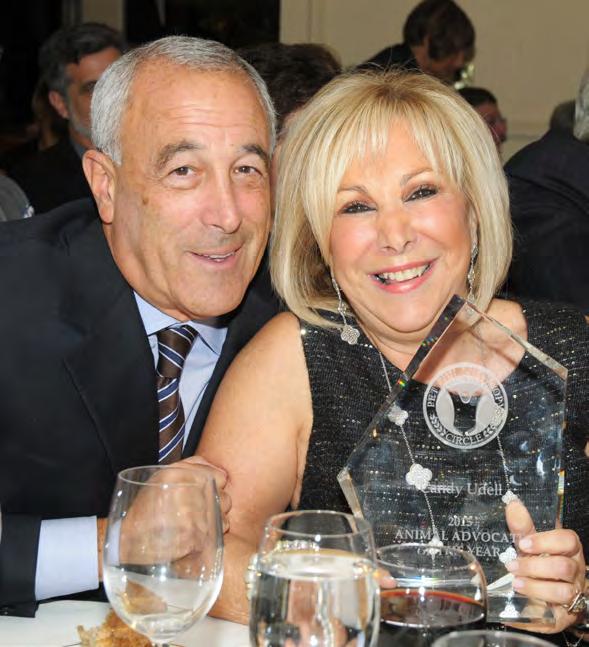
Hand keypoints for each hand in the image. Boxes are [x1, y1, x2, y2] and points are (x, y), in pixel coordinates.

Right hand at [119, 459, 229, 565]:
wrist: (127, 540)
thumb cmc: (147, 507)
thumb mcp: (162, 477)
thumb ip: (193, 466)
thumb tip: (222, 473)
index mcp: (176, 474)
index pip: (219, 477)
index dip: (216, 486)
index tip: (206, 493)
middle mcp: (184, 492)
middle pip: (224, 499)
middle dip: (217, 506)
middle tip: (200, 512)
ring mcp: (189, 516)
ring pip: (223, 518)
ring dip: (215, 523)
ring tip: (196, 525)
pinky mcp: (192, 538)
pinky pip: (216, 536)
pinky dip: (210, 537)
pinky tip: (195, 536)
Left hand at [505, 499, 585, 632]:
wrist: (541, 594)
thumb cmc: (537, 561)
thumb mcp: (528, 543)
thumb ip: (521, 526)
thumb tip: (512, 503)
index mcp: (569, 549)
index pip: (568, 540)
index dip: (546, 541)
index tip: (523, 543)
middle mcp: (575, 570)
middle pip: (564, 566)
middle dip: (535, 566)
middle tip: (512, 565)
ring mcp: (574, 593)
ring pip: (564, 591)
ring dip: (536, 586)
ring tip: (516, 583)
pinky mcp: (566, 614)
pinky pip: (559, 614)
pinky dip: (539, 606)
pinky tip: (522, 599)